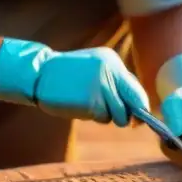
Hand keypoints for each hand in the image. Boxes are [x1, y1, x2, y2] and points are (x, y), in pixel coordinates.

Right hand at [0, 39, 148, 124]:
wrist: (40, 74)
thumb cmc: (69, 74)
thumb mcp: (95, 68)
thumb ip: (114, 82)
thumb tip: (138, 107)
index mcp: (112, 62)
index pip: (136, 89)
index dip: (141, 106)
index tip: (140, 118)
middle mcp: (110, 73)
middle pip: (132, 105)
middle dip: (128, 116)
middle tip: (122, 120)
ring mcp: (101, 87)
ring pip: (117, 115)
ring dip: (106, 116)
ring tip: (89, 105)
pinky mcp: (90, 102)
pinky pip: (101, 118)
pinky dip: (93, 117)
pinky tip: (80, 106)